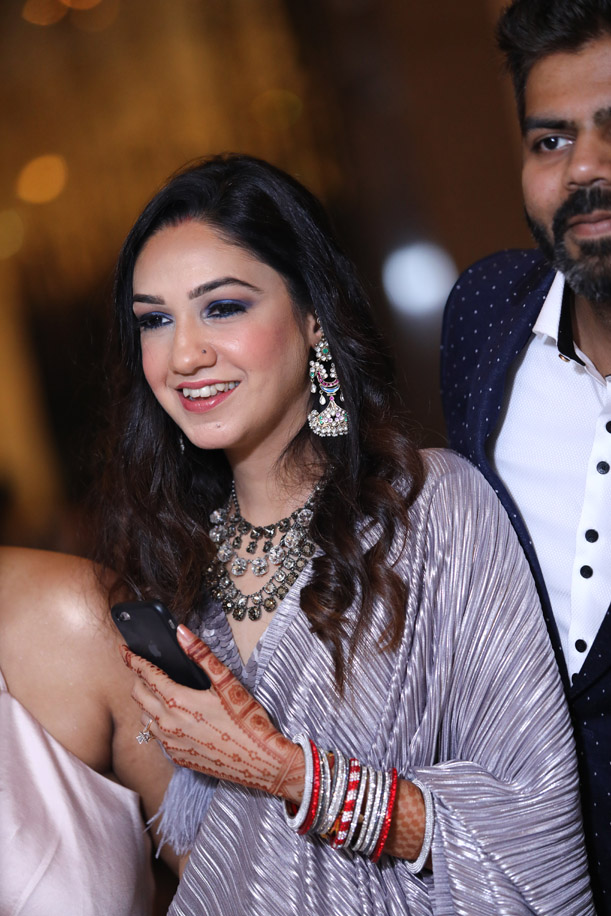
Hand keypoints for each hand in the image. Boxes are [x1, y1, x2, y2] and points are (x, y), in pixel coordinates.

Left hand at [121, 626, 304, 801]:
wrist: (261, 762)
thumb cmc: (248, 720)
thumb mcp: (228, 682)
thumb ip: (202, 655)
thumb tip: (181, 632)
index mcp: (179, 701)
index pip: (147, 675)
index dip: (133, 660)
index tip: (124, 650)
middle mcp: (169, 724)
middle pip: (139, 696)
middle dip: (138, 679)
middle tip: (145, 669)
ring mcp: (171, 744)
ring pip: (144, 718)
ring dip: (146, 702)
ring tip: (158, 691)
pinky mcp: (178, 758)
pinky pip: (157, 737)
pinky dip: (158, 723)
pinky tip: (174, 718)